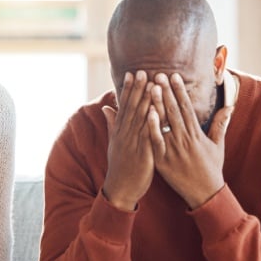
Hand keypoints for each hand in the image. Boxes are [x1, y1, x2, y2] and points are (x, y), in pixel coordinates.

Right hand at [101, 70, 155, 210]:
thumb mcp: (114, 143)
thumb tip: (106, 107)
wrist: (120, 189)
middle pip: (132, 108)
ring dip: (146, 101)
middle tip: (143, 71)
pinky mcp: (142, 154)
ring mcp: (133, 144)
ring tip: (151, 84)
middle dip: (138, 90)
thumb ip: (112, 124)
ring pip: (140, 119)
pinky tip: (154, 110)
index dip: (128, 89)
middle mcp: (125, 135)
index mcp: (119, 131)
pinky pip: (148, 135)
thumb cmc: (120, 166)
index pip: (124, 106)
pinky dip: (150, 122)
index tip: (132, 73)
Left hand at [148, 73, 233, 208]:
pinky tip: (146, 113)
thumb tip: (229, 106)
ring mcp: (173, 149)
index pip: (187, 107)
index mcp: (196, 134)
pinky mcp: (163, 161)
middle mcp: (185, 139)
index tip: (174, 75)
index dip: (180, 90)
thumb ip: (220, 124)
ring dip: (157, 104)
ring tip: (150, 87)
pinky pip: (156, 141)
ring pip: (164, 123)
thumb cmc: (211, 168)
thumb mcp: (218, 145)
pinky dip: (152, 127)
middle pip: (174, 111)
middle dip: (166, 91)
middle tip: (158, 74)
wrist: (205, 193)